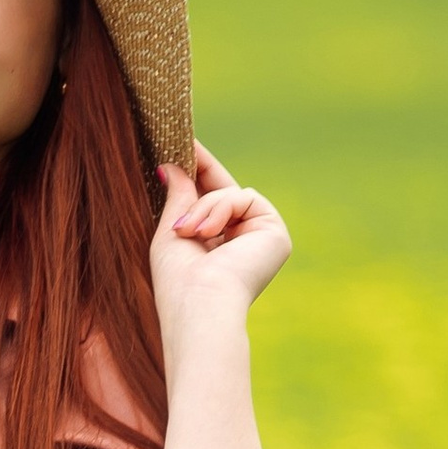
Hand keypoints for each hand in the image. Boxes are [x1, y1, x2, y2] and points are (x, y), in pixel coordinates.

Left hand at [151, 144, 291, 344]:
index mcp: (217, 249)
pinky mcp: (276, 233)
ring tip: (186, 231)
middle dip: (202, 168)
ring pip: (229, 193)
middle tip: (183, 142)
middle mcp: (243, 243)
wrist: (200, 306)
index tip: (179, 147)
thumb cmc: (178, 281)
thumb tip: (172, 164)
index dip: (196, 174)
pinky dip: (220, 209)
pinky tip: (206, 233)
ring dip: (202, 207)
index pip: (209, 203)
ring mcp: (261, 237)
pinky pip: (243, 197)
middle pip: (224, 190)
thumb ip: (178, 197)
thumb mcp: (172, 232)